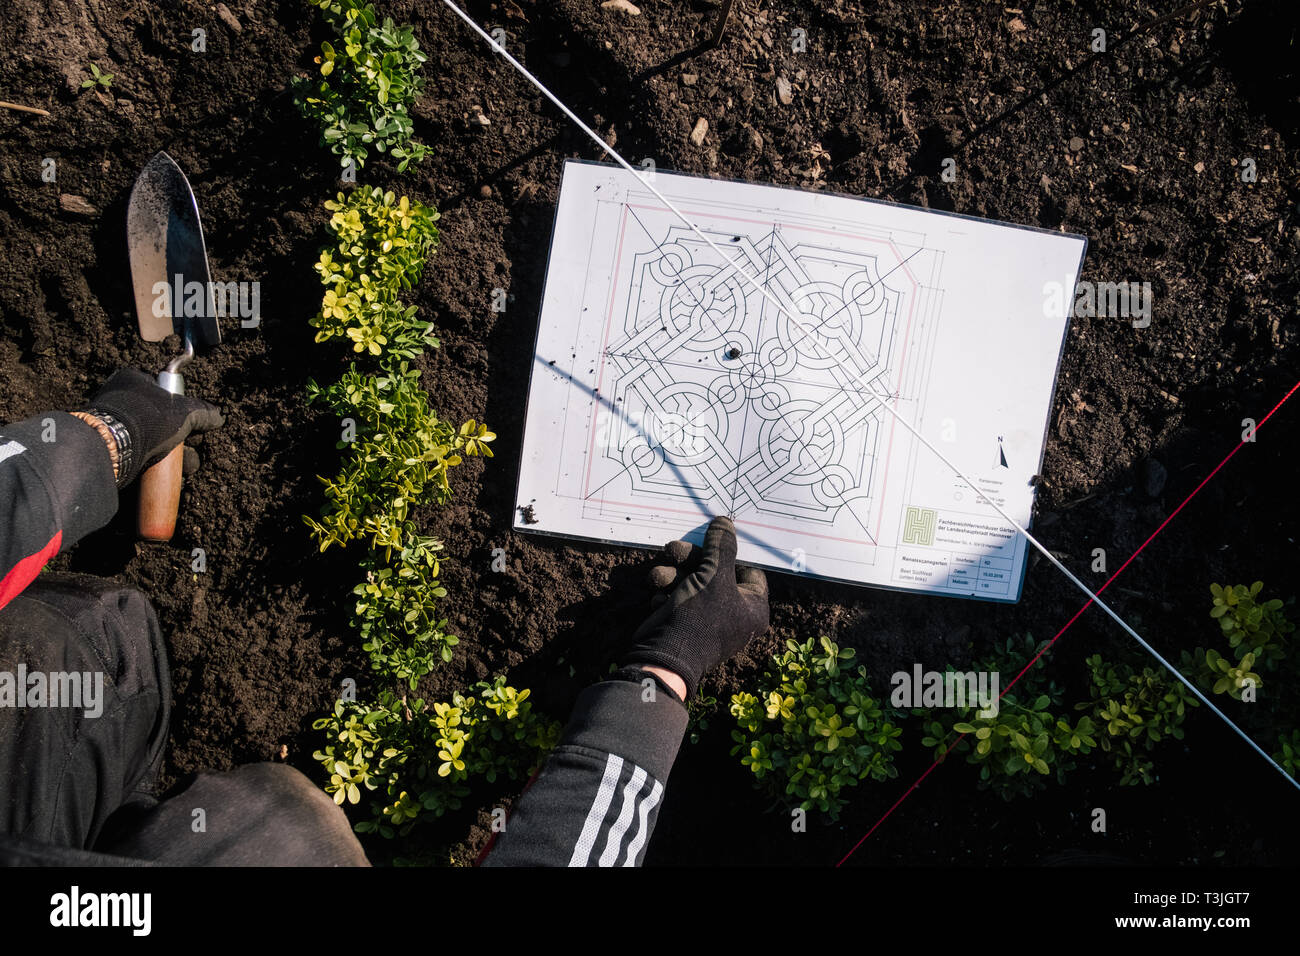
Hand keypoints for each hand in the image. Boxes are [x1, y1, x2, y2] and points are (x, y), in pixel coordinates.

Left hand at [81, 368, 224, 485]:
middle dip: (180, 435)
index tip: (193, 420)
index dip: (182, 405)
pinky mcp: (109, 444)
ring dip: (170, 452)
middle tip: (190, 444)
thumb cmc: (145, 419)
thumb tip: (217, 416)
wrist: (111, 448)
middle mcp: (120, 397)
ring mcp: (113, 422)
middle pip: (161, 417)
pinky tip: (163, 468)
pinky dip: (152, 460)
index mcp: (134, 379)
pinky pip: (139, 450)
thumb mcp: (184, 412)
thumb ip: (202, 413)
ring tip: (183, 463)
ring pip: (152, 437)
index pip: (165, 390)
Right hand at [622, 516, 768, 700]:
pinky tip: (658, 600)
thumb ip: (721, 546)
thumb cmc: (699, 616)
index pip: (750, 570)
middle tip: (673, 549)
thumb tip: (725, 521)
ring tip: (658, 577)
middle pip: (716, 573)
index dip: (731, 555)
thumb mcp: (714, 575)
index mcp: (753, 607)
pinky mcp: (687, 624)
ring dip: (673, 577)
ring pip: (693, 584)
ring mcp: (711, 621)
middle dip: (691, 561)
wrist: (664, 657)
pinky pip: (681, 600)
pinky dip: (668, 596)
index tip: (713, 540)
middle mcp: (736, 615)